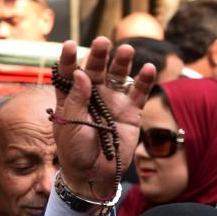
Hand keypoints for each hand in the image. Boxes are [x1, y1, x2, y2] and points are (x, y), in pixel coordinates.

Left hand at [53, 37, 155, 199]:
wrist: (94, 174)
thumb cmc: (74, 151)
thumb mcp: (69, 126)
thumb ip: (76, 100)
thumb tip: (81, 73)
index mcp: (71, 98)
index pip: (69, 74)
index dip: (69, 59)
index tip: (70, 45)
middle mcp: (92, 95)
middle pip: (96, 70)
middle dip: (98, 55)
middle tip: (102, 41)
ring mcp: (113, 101)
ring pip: (118, 76)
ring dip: (122, 62)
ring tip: (126, 50)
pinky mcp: (131, 111)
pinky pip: (138, 92)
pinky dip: (144, 80)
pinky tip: (148, 68)